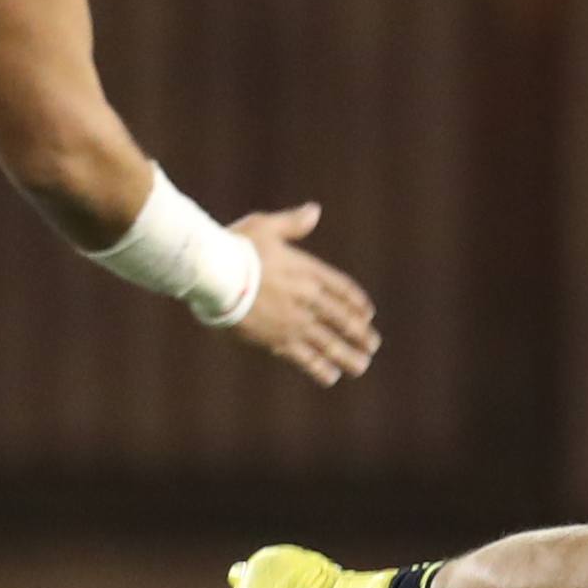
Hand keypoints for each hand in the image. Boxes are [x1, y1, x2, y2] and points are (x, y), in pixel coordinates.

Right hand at [226, 202, 378, 385]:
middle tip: (373, 345)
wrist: (215, 274)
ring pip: (328, 342)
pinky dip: (318, 368)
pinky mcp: (276, 339)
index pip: (342, 289)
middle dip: (359, 334)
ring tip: (361, 366)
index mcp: (307, 270)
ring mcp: (293, 320)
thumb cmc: (235, 247)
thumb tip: (314, 210)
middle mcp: (306, 298)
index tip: (368, 314)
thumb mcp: (267, 227)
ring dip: (347, 355)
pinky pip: (303, 358)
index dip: (356, 302)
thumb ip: (292, 223)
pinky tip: (330, 376)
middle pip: (341, 319)